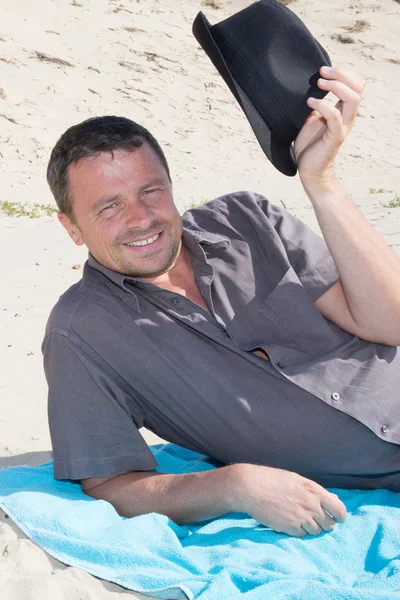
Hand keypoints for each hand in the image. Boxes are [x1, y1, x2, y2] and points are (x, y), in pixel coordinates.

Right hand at [234, 464, 346, 536]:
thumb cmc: (273, 480)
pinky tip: (290, 522)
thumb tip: (335, 500)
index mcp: (314, 490)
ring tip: (299, 519)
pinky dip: (298, 531)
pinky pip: (302, 535)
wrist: (251, 487)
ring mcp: (301, 517)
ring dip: (311, 528)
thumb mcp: (297, 480)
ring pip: (316, 532)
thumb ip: (316, 491)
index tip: (338, 518)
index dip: (341, 516)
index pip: (339, 509)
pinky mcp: (290, 528)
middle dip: (325, 524)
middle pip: (329, 524)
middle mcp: (311, 505)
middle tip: (316, 520)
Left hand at [294, 66, 363, 188]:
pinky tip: (310, 102)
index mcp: (344, 110)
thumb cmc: (309, 144)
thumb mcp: (311, 118)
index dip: (343, 73)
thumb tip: (306, 84)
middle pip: (357, 87)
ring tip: (318, 84)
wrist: (310, 169)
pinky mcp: (335, 137)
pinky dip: (322, 105)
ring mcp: (343, 126)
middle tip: (321, 73)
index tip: (323, 70)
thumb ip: (315, 102)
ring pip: (352, 99)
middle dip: (341, 75)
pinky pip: (334, 116)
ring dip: (336, 86)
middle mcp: (347, 117)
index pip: (356, 84)